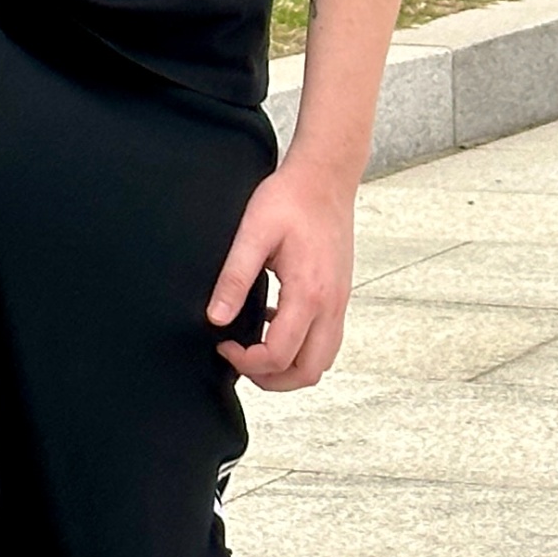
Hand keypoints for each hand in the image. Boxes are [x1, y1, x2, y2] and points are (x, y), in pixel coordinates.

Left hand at [208, 156, 354, 389]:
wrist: (326, 177)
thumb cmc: (290, 199)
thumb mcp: (253, 233)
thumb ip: (234, 278)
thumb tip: (216, 318)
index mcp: (308, 293)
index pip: (280, 355)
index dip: (247, 362)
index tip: (224, 345)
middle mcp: (331, 305)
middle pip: (309, 372)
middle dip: (272, 379)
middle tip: (240, 359)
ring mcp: (340, 302)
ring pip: (321, 360)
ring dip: (290, 366)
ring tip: (255, 347)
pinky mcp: (340, 295)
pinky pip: (326, 339)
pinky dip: (302, 346)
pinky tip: (273, 321)